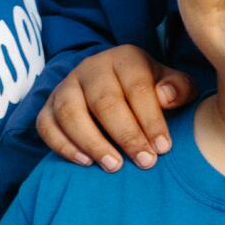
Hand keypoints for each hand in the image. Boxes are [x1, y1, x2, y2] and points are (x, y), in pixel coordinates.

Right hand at [37, 44, 193, 170]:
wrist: (115, 87)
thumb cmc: (149, 91)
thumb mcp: (171, 85)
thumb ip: (178, 88)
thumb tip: (166, 96)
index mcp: (124, 58)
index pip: (137, 86)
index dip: (151, 119)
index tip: (163, 148)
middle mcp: (91, 68)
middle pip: (104, 101)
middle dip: (126, 135)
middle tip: (145, 162)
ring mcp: (66, 86)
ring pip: (70, 112)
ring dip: (92, 142)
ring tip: (114, 166)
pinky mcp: (48, 106)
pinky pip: (46, 125)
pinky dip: (63, 145)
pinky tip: (85, 162)